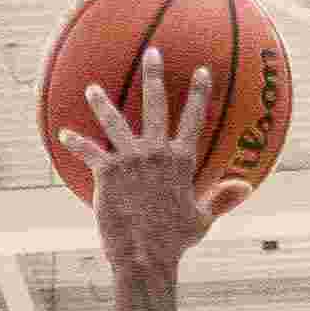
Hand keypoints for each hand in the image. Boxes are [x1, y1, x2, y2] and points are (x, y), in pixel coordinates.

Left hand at [54, 51, 243, 284]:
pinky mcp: (107, 173)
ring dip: (101, 103)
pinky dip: (75, 143)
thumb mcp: (202, 219)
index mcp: (182, 161)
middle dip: (154, 76)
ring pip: (114, 122)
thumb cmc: (174, 242)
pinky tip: (62, 134)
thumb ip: (222, 198)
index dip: (198, 93)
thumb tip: (247, 186)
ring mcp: (131, 160)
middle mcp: (157, 152)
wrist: (145, 257)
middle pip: (156, 105)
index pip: (194, 119)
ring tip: (91, 89)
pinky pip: (89, 151)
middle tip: (152, 52)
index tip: (201, 70)